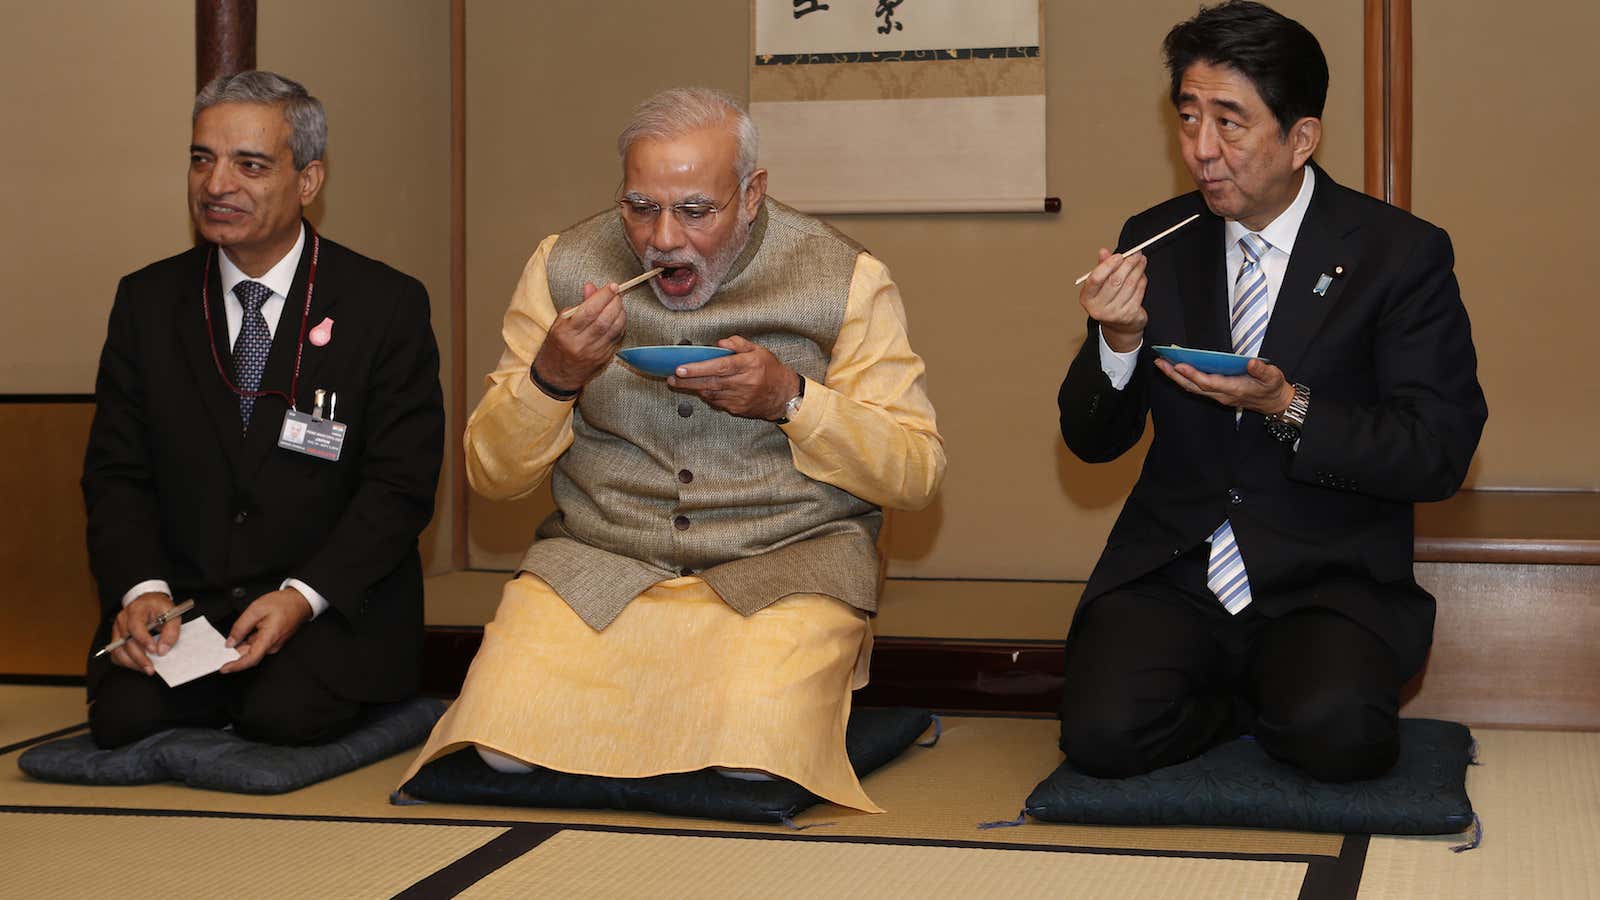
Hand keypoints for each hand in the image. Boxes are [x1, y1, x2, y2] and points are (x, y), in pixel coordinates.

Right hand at [108, 592, 179, 675]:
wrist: (148, 601)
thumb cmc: (160, 607)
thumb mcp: (172, 614)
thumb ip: (171, 632)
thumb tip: (162, 650)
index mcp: (136, 610)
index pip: (135, 626)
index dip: (143, 640)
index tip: (154, 651)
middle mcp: (123, 619)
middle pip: (125, 642)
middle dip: (139, 658)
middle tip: (151, 668)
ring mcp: (117, 629)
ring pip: (117, 650)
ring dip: (131, 663)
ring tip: (146, 669)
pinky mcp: (116, 638)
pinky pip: (116, 654)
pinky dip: (126, 662)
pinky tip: (139, 665)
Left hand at [221, 588, 312, 673]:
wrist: (301, 601)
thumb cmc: (283, 603)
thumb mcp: (257, 609)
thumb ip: (241, 626)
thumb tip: (230, 642)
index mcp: (269, 639)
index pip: (251, 659)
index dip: (236, 666)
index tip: (223, 668)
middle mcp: (272, 645)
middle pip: (250, 655)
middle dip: (235, 653)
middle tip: (222, 647)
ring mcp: (274, 644)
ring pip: (253, 649)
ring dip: (241, 645)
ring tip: (235, 634)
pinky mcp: (274, 641)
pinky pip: (258, 645)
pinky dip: (248, 642)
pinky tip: (244, 632)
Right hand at [532, 281, 626, 393]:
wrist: (556, 376)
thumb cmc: (557, 346)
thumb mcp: (560, 323)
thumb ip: (578, 305)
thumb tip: (591, 287)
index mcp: (567, 333)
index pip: (589, 311)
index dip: (603, 296)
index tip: (612, 286)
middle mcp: (581, 344)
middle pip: (604, 320)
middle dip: (614, 302)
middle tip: (617, 292)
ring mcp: (594, 353)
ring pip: (614, 329)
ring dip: (620, 312)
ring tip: (618, 302)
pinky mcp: (604, 358)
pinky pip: (617, 338)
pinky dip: (621, 325)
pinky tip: (619, 317)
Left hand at [667, 335, 798, 420]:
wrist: (783, 395)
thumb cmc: (770, 370)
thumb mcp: (758, 350)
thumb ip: (738, 344)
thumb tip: (719, 343)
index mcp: (748, 365)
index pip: (719, 366)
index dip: (698, 368)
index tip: (681, 368)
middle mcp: (743, 382)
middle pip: (710, 382)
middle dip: (687, 380)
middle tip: (670, 377)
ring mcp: (739, 398)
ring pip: (710, 393)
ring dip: (693, 388)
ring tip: (678, 382)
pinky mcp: (737, 409)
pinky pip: (717, 402)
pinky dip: (706, 395)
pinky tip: (698, 389)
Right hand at [1079, 249, 1147, 351]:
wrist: (1120, 326)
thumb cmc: (1109, 299)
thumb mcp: (1101, 284)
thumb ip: (1102, 267)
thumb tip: (1103, 251)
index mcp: (1087, 298)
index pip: (1095, 279)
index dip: (1108, 265)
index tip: (1119, 255)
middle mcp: (1098, 308)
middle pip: (1115, 281)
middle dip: (1128, 264)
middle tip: (1136, 253)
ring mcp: (1114, 314)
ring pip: (1130, 285)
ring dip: (1138, 270)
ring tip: (1141, 261)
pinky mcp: (1129, 315)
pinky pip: (1138, 292)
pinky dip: (1142, 281)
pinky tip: (1141, 275)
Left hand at [1155, 356, 1295, 414]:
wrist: (1274, 403)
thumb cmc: (1273, 388)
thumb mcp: (1273, 377)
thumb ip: (1262, 370)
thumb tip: (1251, 362)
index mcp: (1234, 389)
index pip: (1209, 383)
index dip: (1193, 375)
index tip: (1180, 365)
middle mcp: (1222, 394)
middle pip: (1194, 386)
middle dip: (1176, 375)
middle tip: (1160, 362)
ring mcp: (1218, 395)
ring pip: (1193, 388)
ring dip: (1176, 377)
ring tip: (1162, 363)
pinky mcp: (1217, 393)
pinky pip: (1197, 387)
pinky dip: (1184, 378)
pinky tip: (1176, 368)